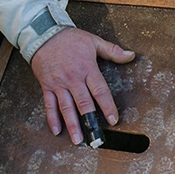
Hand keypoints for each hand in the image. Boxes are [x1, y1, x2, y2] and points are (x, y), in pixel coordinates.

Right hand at [30, 27, 134, 143]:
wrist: (43, 33)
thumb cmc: (70, 38)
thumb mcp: (93, 41)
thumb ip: (113, 51)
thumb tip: (131, 55)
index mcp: (87, 68)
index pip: (100, 90)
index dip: (107, 106)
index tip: (114, 119)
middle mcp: (73, 78)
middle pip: (83, 103)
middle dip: (90, 121)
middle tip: (96, 137)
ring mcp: (59, 83)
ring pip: (66, 107)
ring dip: (72, 124)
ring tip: (78, 140)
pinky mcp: (47, 86)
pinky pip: (49, 104)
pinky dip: (52, 118)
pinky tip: (56, 130)